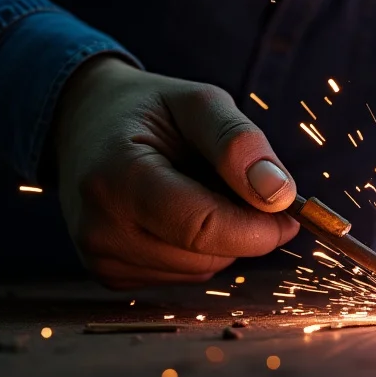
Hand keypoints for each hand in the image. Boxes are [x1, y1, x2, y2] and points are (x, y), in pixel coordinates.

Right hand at [53, 57, 298, 287]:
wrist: (85, 123)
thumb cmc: (148, 109)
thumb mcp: (197, 101)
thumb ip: (239, 141)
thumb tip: (278, 193)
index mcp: (117, 177)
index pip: (203, 228)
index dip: (258, 227)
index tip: (290, 210)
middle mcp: (100, 228)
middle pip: (208, 252)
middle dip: (241, 224)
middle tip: (231, 181)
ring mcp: (101, 257)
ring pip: (202, 268)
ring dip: (221, 235)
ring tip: (195, 188)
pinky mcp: (111, 275)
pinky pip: (185, 274)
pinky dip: (199, 248)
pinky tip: (178, 212)